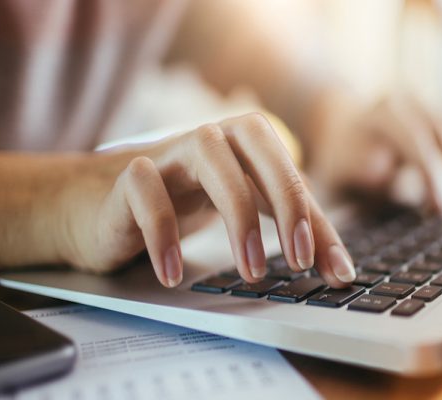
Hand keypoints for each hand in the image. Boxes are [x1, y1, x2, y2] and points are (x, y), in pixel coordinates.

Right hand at [56, 113, 355, 287]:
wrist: (99, 205)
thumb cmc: (183, 203)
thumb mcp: (245, 213)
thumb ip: (292, 234)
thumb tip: (342, 270)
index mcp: (246, 144)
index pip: (293, 175)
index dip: (318, 221)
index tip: (335, 271)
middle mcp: (212, 138)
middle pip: (258, 146)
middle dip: (287, 200)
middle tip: (298, 259)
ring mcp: (169, 154)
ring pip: (210, 157)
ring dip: (238, 215)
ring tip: (252, 271)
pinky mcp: (128, 178)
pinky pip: (147, 193)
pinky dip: (164, 233)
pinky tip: (174, 274)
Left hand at [307, 92, 441, 211]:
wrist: (339, 127)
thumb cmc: (337, 164)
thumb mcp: (335, 174)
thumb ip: (355, 175)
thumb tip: (383, 169)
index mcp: (377, 114)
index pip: (412, 137)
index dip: (430, 172)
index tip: (441, 207)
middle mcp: (405, 101)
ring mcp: (425, 100)